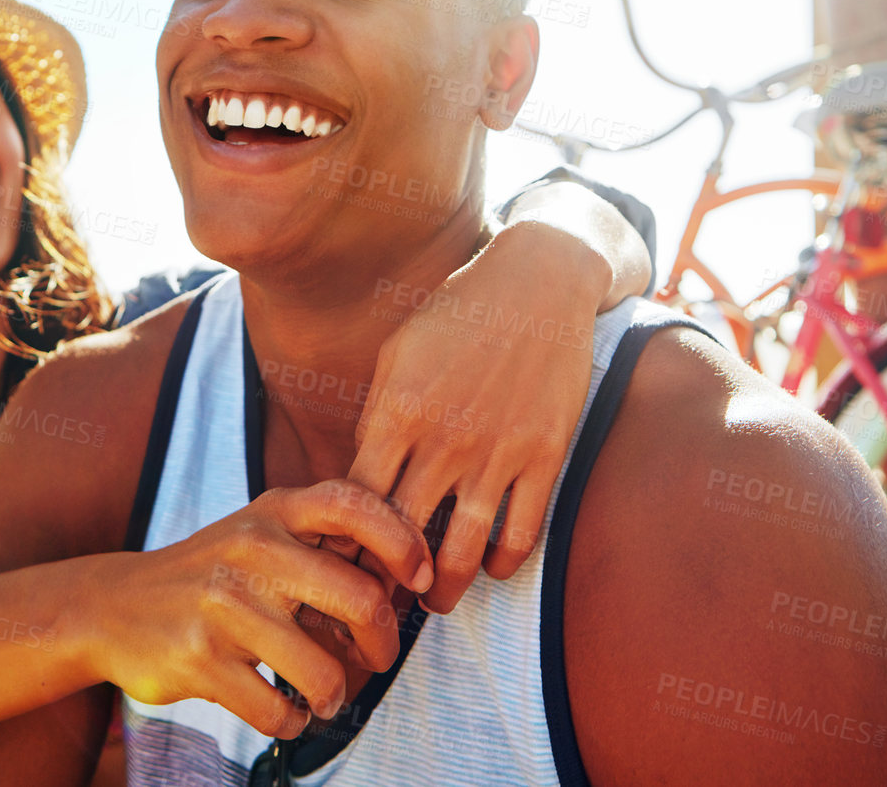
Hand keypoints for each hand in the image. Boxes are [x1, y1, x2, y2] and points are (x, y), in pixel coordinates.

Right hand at [79, 480, 431, 738]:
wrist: (111, 606)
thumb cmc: (210, 572)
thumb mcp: (260, 529)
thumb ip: (323, 539)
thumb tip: (403, 576)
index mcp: (274, 511)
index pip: (354, 506)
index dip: (402, 541)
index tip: (417, 578)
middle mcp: (252, 550)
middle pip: (360, 598)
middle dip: (382, 641)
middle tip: (377, 655)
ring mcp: (225, 606)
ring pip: (323, 670)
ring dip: (335, 694)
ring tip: (326, 693)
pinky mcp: (201, 660)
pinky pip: (276, 710)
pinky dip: (291, 720)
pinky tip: (285, 710)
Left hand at [349, 222, 612, 613]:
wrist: (538, 282)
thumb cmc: (459, 312)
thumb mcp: (399, 352)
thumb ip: (377, 415)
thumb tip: (359, 476)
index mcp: (397, 412)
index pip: (357, 502)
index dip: (345, 544)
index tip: (341, 566)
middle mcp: (443, 439)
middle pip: (402, 538)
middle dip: (386, 581)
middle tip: (380, 604)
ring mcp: (497, 451)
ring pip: (461, 552)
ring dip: (444, 591)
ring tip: (436, 602)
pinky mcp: (545, 455)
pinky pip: (521, 533)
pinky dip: (502, 564)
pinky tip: (489, 568)